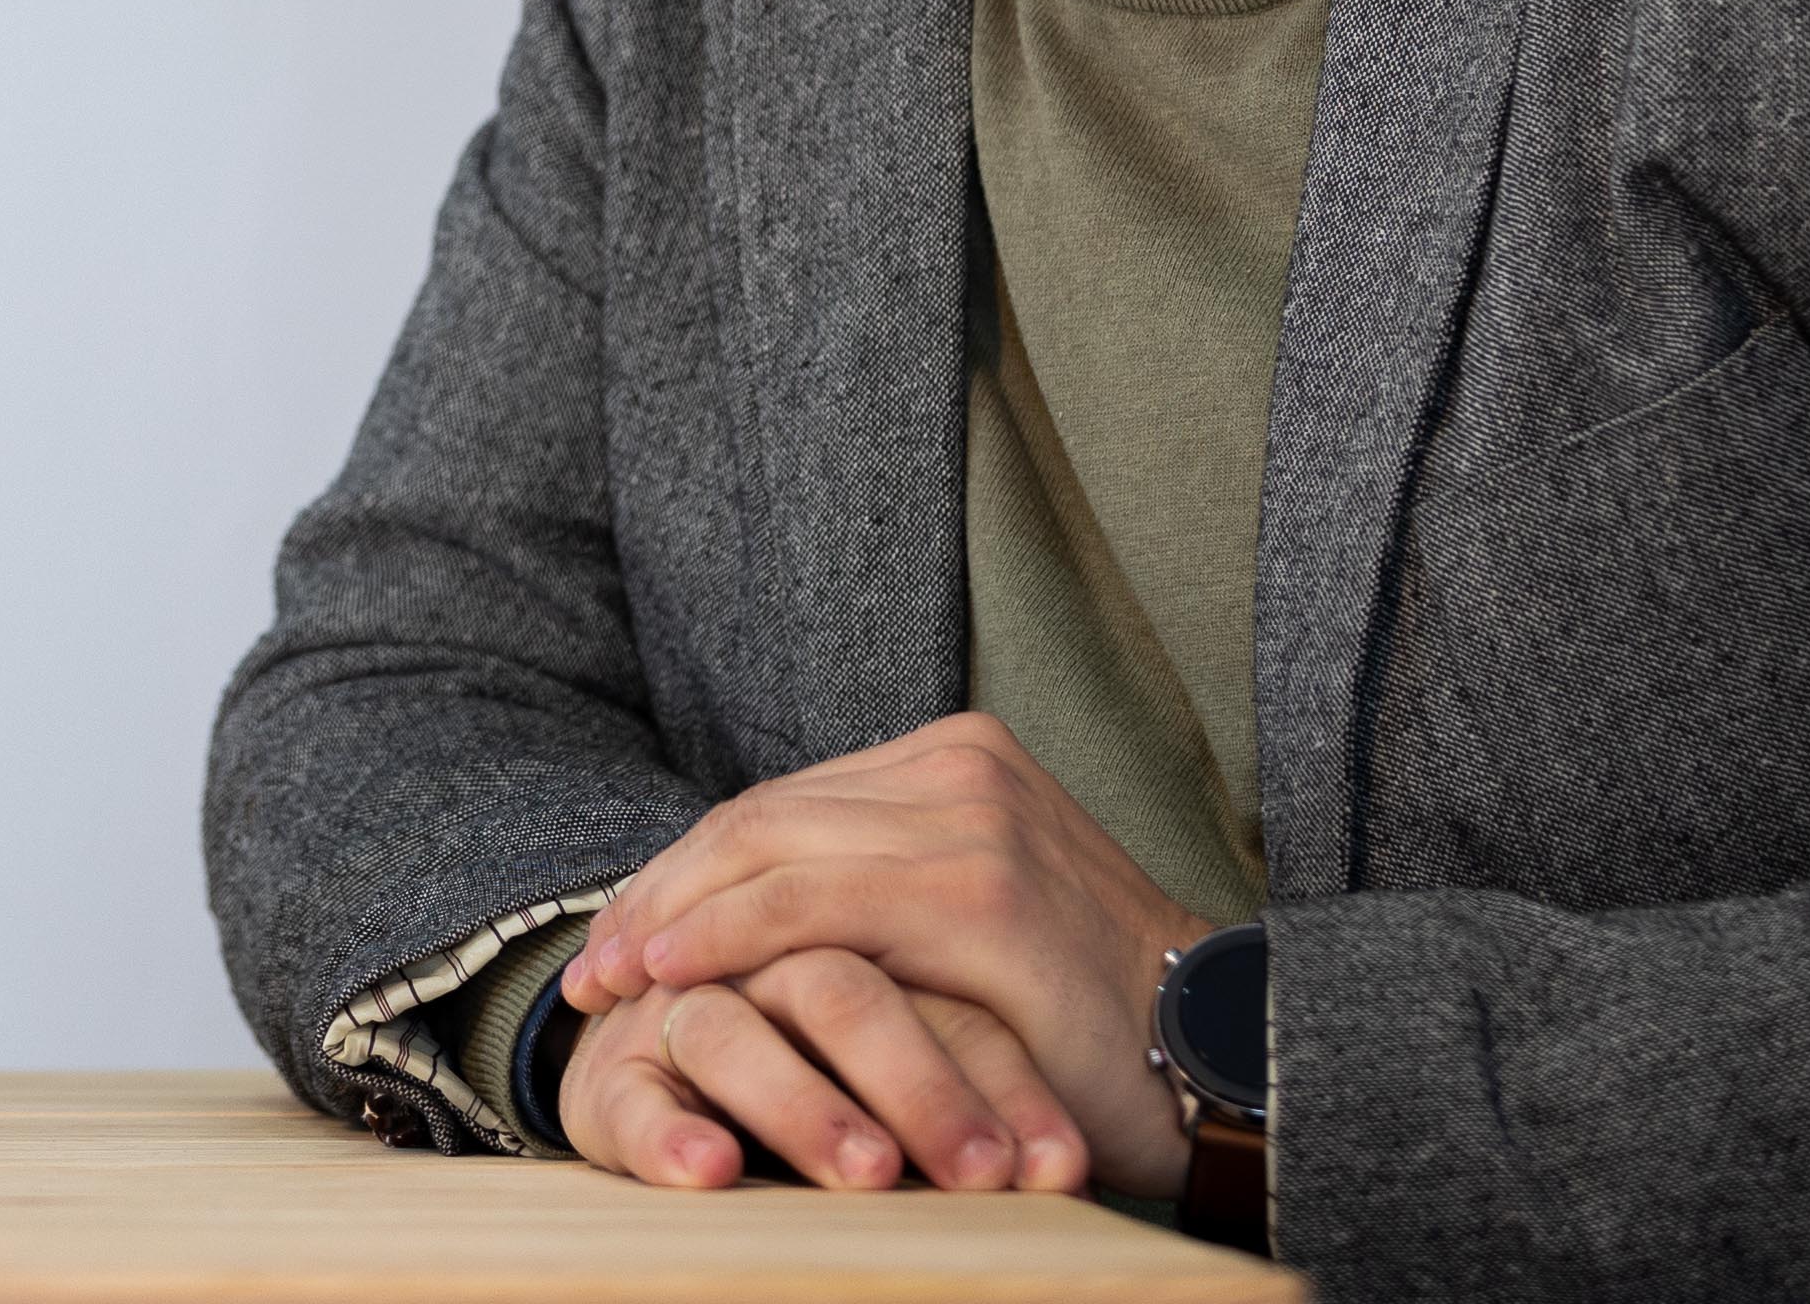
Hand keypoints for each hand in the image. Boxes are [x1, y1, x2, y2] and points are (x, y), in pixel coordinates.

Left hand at [557, 711, 1207, 1195]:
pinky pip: (812, 902)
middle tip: (589, 967)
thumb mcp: (970, 929)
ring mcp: (971, 814)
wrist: (1221, 1054)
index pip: (781, 803)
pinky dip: (725, 935)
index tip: (621, 934)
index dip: (688, 869)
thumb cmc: (1087, 1020)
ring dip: (669, 915)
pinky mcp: (978, 886)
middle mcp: (959, 761)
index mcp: (955, 755)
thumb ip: (882, 898)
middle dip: (660, 890)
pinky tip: (668, 972)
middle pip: (761, 817)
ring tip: (605, 980)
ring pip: (769, 847)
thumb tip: (749, 927)